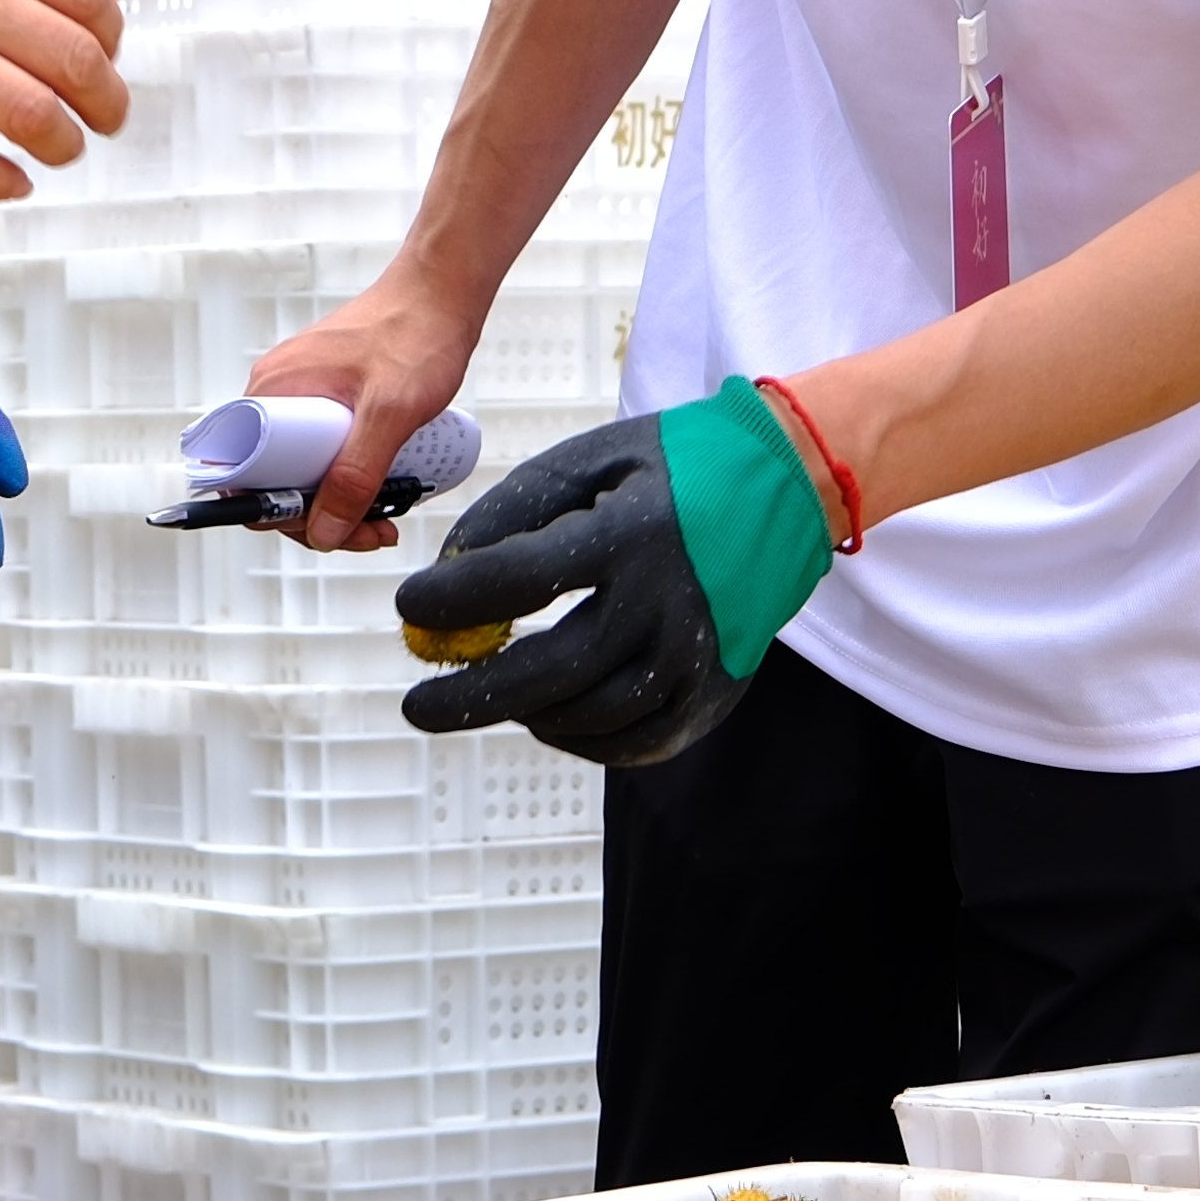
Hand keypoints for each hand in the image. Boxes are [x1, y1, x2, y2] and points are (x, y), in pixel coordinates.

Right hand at [245, 276, 490, 555]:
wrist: (443, 291)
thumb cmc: (417, 334)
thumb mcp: (390, 413)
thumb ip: (357, 474)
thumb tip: (324, 531)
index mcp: (274, 390)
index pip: (245, 475)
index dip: (279, 513)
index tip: (325, 530)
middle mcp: (279, 391)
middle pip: (277, 477)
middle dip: (321, 515)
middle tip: (372, 530)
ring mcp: (304, 391)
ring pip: (305, 466)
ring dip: (341, 500)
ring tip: (387, 514)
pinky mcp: (328, 394)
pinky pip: (324, 446)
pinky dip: (350, 473)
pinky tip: (384, 484)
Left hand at [395, 386, 833, 766]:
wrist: (792, 487)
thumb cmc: (674, 467)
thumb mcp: (591, 459)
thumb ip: (514, 511)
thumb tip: (447, 573)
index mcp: (631, 535)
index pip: (517, 580)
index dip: (448, 600)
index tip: (407, 607)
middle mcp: (667, 605)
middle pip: (550, 674)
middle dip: (471, 695)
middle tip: (416, 702)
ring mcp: (697, 658)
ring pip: (590, 717)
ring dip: (525, 712)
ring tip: (490, 692)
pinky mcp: (716, 692)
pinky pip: (635, 741)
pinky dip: (581, 738)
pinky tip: (549, 715)